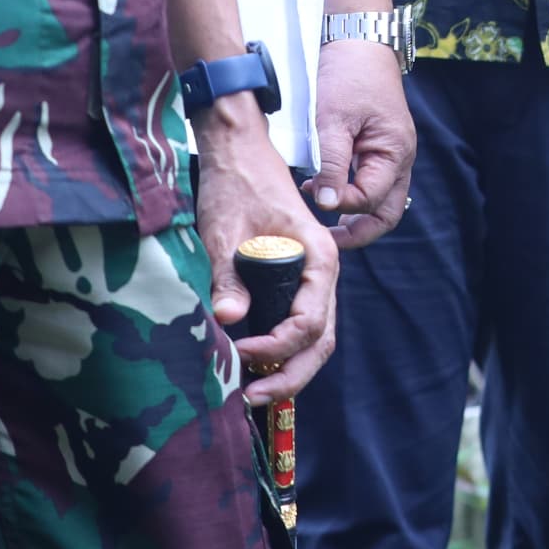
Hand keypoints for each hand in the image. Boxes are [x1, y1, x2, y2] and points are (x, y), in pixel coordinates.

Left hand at [199, 108, 340, 405]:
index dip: (278, 347)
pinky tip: (254, 360)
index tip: (242, 351)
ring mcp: (312, 276)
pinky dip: (283, 349)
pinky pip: (301, 323)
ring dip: (288, 367)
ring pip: (315, 337)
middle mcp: (323, 271)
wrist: (239, 151)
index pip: (309, 322)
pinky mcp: (297, 278)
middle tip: (250, 397)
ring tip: (251, 389)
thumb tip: (228, 318)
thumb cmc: (236, 183)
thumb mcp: (225, 229)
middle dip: (290, 375)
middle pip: (321, 340)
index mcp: (318, 257)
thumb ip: (229, 275)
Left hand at [311, 38, 416, 248]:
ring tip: (323, 223)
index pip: (370, 199)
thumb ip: (331, 165)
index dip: (342, 205)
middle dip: (359, 232)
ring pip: (381, 202)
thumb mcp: (333, 121)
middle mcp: (400, 158)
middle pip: (386, 213)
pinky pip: (373, 183)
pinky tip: (327, 193)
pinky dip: (353, 196)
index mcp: (394, 152)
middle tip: (326, 240)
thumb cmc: (349, 76)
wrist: (359, 42)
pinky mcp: (380, 148)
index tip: (312, 196)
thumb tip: (326, 205)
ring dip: (355, 216)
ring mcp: (392, 154)